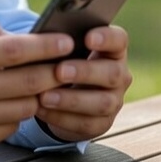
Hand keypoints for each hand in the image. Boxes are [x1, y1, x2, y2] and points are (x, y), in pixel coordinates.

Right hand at [0, 17, 71, 156]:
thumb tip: (15, 35)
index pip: (15, 49)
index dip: (46, 45)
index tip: (67, 41)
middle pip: (31, 80)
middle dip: (56, 71)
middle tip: (69, 64)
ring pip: (28, 106)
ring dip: (39, 94)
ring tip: (40, 83)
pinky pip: (13, 125)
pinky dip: (19, 113)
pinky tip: (12, 102)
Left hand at [34, 25, 132, 142]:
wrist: (65, 93)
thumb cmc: (62, 60)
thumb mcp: (63, 50)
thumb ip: (60, 43)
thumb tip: (42, 39)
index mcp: (112, 50)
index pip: (119, 40)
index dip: (106, 38)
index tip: (88, 38)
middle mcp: (119, 75)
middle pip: (113, 73)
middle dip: (85, 72)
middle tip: (60, 71)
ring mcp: (114, 101)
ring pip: (102, 103)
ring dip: (71, 100)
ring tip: (44, 96)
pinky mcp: (102, 124)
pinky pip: (86, 123)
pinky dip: (61, 117)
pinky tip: (42, 109)